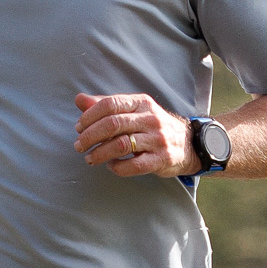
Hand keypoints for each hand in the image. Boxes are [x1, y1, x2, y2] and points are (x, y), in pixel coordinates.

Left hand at [74, 92, 196, 176]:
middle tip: (79, 145)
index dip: (90, 116)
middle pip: (113, 124)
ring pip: (121, 145)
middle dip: (90, 135)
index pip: (110, 104)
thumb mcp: (133, 110)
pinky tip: (111, 166)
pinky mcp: (161, 159)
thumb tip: (79, 100)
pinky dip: (117, 167)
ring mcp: (157, 140)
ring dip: (100, 153)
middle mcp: (150, 119)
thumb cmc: (152, 126)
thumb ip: (106, 105)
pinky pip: (134, 166)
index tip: (78, 127)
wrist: (188, 143)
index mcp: (141, 103)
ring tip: (90, 158)